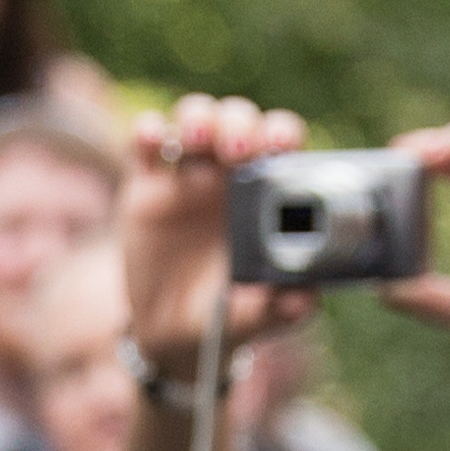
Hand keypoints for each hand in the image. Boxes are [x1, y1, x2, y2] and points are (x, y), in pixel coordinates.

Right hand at [117, 94, 317, 395]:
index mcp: (267, 192)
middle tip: (238, 151)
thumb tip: (303, 299)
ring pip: (195, 117)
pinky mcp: (146, 184)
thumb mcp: (259, 316)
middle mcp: (230, 173)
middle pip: (238, 119)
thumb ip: (284, 306)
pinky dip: (148, 130)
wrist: (175, 333)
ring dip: (199, 116)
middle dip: (240, 123)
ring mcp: (187, 175)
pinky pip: (146, 142)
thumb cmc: (230, 315)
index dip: (281, 134)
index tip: (279, 146)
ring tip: (198, 139)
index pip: (280, 142)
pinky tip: (152, 139)